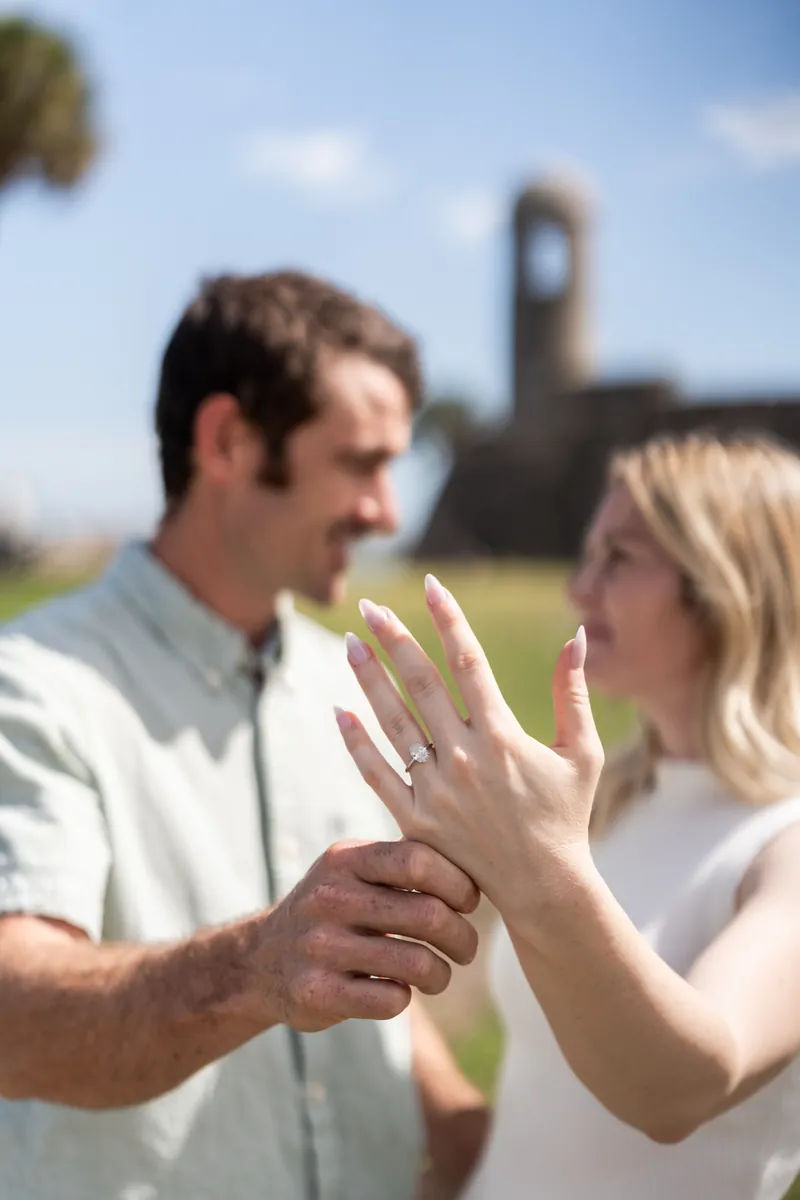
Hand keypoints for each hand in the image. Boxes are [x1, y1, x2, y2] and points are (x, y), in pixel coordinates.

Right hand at [244, 839, 479, 1031]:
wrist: (261, 960)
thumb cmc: (334, 909)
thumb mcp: (354, 869)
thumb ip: (403, 861)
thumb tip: (477, 865)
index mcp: (346, 859)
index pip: (419, 860)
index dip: (458, 883)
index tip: (468, 901)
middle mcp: (330, 897)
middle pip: (428, 914)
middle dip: (462, 937)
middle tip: (465, 948)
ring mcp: (320, 946)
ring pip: (418, 963)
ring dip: (442, 974)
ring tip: (439, 974)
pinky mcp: (318, 993)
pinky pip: (392, 1000)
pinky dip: (406, 997)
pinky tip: (399, 990)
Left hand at [333, 576, 603, 914]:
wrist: (544, 888)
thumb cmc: (566, 816)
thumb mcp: (581, 753)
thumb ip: (575, 693)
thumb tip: (578, 636)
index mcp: (503, 734)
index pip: (468, 661)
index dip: (448, 619)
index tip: (431, 584)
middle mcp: (465, 756)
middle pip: (421, 683)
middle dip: (394, 640)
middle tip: (369, 607)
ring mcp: (436, 789)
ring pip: (393, 721)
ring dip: (369, 679)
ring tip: (349, 644)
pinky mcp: (416, 819)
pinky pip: (377, 773)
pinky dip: (357, 742)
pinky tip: (340, 710)